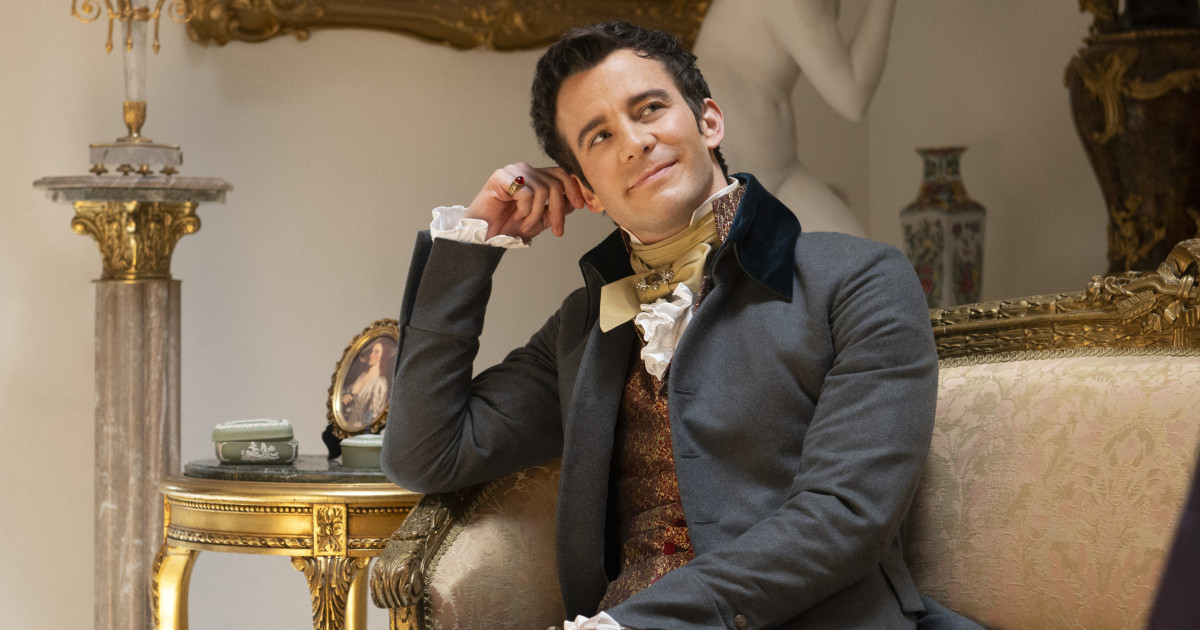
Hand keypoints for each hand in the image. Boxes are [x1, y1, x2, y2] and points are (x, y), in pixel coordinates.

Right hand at [464, 163, 585, 240]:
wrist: (486, 237)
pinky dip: (524, 210)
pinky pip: (525, 192)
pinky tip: (515, 215)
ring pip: (542, 190)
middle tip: (557, 230)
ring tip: (525, 223)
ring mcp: (512, 171)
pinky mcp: (500, 177)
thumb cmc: (509, 226)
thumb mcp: (541, 219)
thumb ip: (557, 208)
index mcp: (535, 176)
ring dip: (536, 214)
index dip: (574, 188)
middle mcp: (525, 170)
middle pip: (555, 183)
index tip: (581, 205)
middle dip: (558, 210)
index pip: (561, 174)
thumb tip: (576, 200)